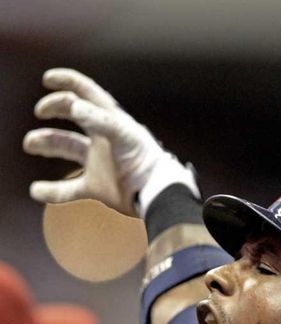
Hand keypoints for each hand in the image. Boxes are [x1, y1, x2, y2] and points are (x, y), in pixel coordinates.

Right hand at [24, 68, 197, 216]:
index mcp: (113, 122)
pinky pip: (69, 189)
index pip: (90, 94)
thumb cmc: (145, 160)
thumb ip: (99, 119)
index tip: (48, 78)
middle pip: (75, 116)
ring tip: (30, 142)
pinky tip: (36, 190)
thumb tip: (73, 104)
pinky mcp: (97, 187)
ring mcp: (100, 163)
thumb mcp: (124, 134)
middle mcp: (104, 139)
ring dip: (47, 143)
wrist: (156, 194)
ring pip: (67, 148)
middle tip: (40, 111)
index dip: (70, 82)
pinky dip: (51, 190)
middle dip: (56, 109)